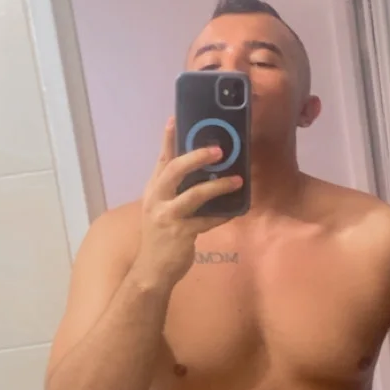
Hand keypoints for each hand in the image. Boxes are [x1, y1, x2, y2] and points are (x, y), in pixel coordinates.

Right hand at [132, 119, 242, 290]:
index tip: (175, 119)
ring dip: (218, 186)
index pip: (161, 160)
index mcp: (153, 190)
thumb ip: (176, 192)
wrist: (152, 270)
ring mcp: (167, 217)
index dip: (168, 139)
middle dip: (196, 157)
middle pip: (174, 170)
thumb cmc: (161, 237)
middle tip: (218, 150)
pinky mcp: (180, 234)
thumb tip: (204, 174)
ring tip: (237, 181)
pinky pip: (207, 221)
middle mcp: (156, 200)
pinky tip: (235, 211)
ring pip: (193, 195)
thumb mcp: (161, 209)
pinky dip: (222, 215)